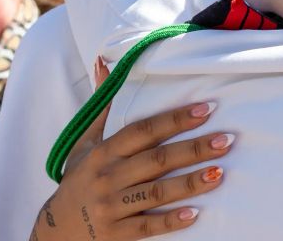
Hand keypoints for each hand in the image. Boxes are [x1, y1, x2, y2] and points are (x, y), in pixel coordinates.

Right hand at [30, 60, 232, 240]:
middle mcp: (107, 177)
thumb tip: (104, 60)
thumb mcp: (85, 142)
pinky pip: (146, 227)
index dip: (175, 118)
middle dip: (194, 149)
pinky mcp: (115, 235)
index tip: (206, 108)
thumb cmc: (79, 179)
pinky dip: (170, 221)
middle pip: (157, 160)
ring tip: (220, 173)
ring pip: (155, 193)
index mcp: (104, 152)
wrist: (55, 232)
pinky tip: (195, 214)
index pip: (144, 130)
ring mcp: (111, 207)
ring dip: (189, 183)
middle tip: (227, 139)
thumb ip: (103, 105)